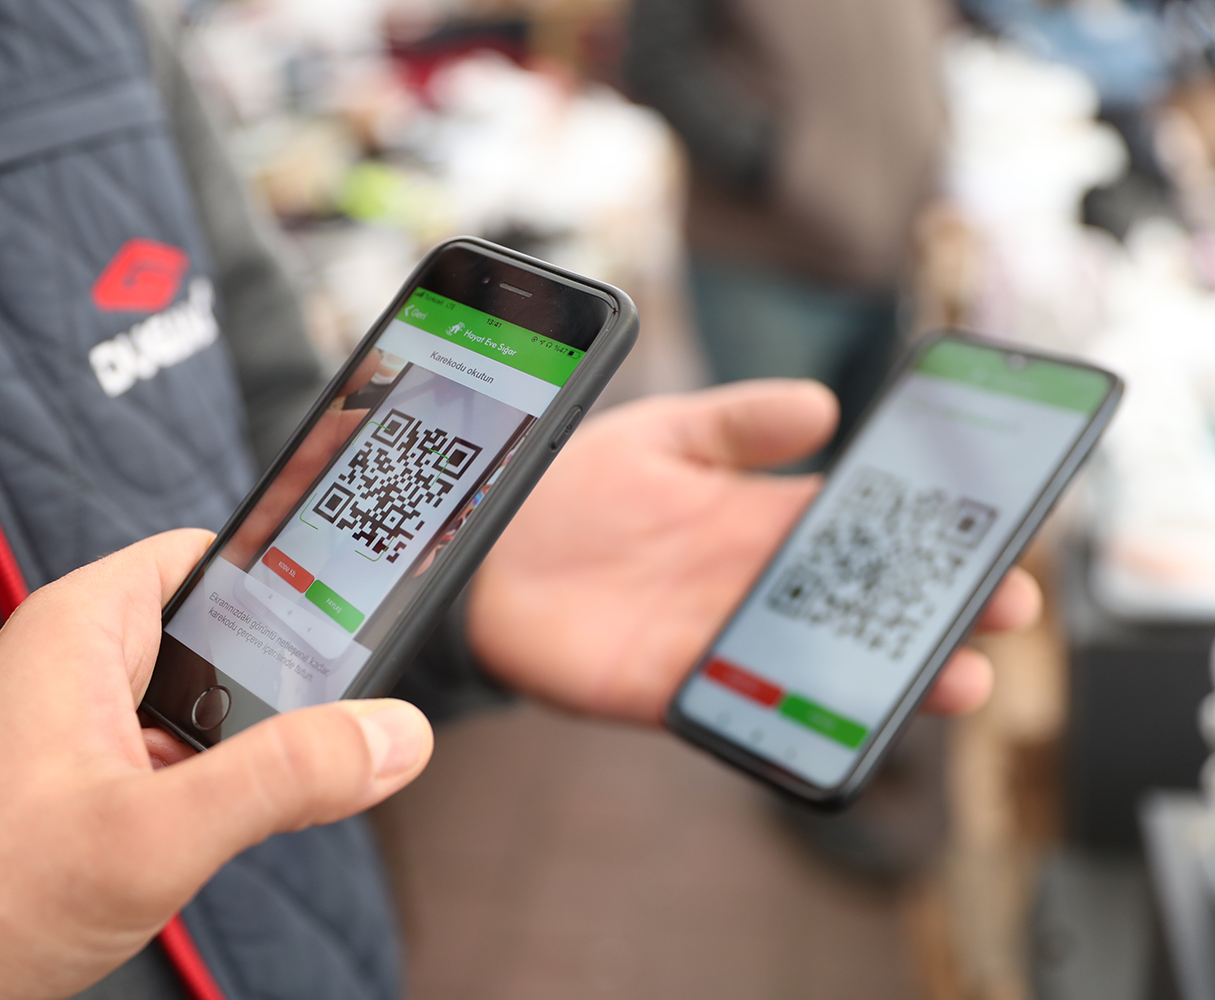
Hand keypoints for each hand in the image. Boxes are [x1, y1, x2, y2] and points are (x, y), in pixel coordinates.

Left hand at [0, 530, 431, 999]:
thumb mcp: (155, 834)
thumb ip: (284, 779)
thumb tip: (391, 735)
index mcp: (87, 623)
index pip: (216, 554)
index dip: (292, 574)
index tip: (361, 604)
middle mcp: (82, 656)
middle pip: (222, 632)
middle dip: (278, 681)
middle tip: (326, 726)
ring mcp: (81, 716)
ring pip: (204, 701)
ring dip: (244, 743)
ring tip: (267, 787)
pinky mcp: (83, 770)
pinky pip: (174, 750)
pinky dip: (210, 782)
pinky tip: (217, 828)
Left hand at [469, 379, 1040, 725]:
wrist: (480, 543)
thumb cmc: (567, 485)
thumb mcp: (661, 432)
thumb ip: (737, 422)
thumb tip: (823, 408)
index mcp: (754, 520)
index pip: (858, 528)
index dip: (922, 532)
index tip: (991, 531)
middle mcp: (744, 584)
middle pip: (854, 603)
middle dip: (933, 609)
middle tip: (1004, 609)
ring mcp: (710, 639)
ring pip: (816, 664)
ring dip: (885, 676)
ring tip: (955, 678)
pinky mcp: (664, 687)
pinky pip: (739, 709)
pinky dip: (788, 717)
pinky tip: (840, 721)